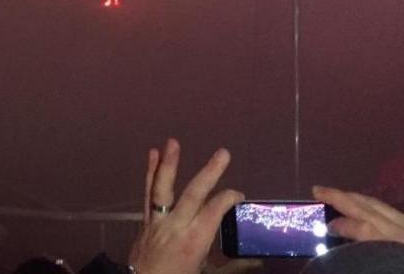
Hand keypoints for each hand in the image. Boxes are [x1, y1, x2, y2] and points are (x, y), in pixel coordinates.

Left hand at [128, 139, 243, 273]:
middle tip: (223, 153)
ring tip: (173, 142)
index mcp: (195, 241)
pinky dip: (150, 173)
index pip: (215, 211)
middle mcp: (176, 226)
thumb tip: (258, 263)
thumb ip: (234, 268)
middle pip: (194, 194)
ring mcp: (158, 221)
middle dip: (209, 173)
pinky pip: (148, 193)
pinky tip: (152, 153)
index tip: (238, 195)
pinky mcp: (146, 221)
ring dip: (169, 164)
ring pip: (163, 189)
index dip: (229, 199)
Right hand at [312, 186, 403, 255]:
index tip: (325, 226)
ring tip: (334, 194)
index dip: (342, 224)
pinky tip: (360, 203)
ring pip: (380, 205)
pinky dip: (372, 205)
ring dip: (354, 197)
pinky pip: (391, 211)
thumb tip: (339, 236)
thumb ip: (362, 256)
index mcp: (398, 249)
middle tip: (318, 190)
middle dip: (341, 197)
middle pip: (370, 209)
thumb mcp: (380, 269)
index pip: (365, 229)